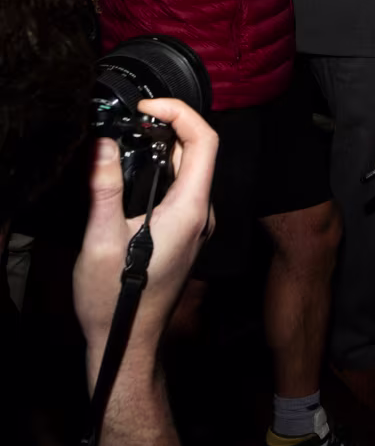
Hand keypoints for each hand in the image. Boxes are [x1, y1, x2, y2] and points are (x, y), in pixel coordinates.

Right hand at [74, 98, 217, 385]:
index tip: (148, 105)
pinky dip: (163, 169)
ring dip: (164, 147)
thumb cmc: (116, 298)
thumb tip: (101, 145)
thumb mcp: (100, 238)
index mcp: (190, 210)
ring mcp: (197, 224)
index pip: (205, 142)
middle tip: (131, 117)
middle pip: (199, 151)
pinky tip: (134, 171)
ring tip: (128, 137)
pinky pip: (183, 188)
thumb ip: (103, 188)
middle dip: (169, 125)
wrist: (127, 340)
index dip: (180, 112)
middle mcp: (202, 213)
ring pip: (191, 170)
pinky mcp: (187, 231)